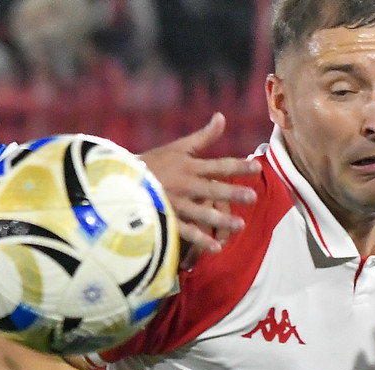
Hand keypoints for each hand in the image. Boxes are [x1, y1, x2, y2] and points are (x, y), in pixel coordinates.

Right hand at [140, 113, 257, 258]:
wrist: (119, 181)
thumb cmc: (151, 163)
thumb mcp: (176, 147)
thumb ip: (202, 137)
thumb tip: (222, 116)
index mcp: (188, 166)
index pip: (217, 165)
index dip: (237, 166)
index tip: (255, 167)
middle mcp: (183, 184)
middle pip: (211, 188)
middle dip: (232, 193)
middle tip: (253, 197)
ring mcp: (174, 203)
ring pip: (199, 212)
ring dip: (219, 219)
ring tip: (240, 226)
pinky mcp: (164, 218)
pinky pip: (183, 231)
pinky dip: (198, 240)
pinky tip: (215, 248)